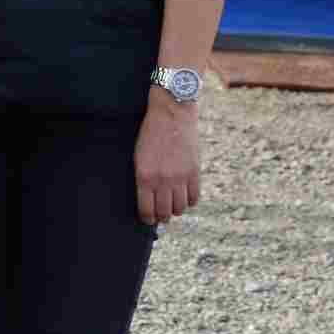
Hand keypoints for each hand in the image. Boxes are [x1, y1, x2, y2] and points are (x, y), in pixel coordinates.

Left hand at [134, 91, 199, 225]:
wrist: (171, 114)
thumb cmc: (150, 134)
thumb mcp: (138, 156)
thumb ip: (143, 177)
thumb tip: (147, 198)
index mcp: (145, 176)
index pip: (147, 209)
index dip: (147, 218)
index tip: (147, 220)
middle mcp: (163, 180)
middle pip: (164, 212)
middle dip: (161, 217)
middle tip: (160, 216)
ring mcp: (181, 178)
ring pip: (180, 208)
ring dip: (175, 210)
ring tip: (171, 206)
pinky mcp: (195, 173)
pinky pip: (194, 198)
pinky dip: (189, 201)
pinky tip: (184, 197)